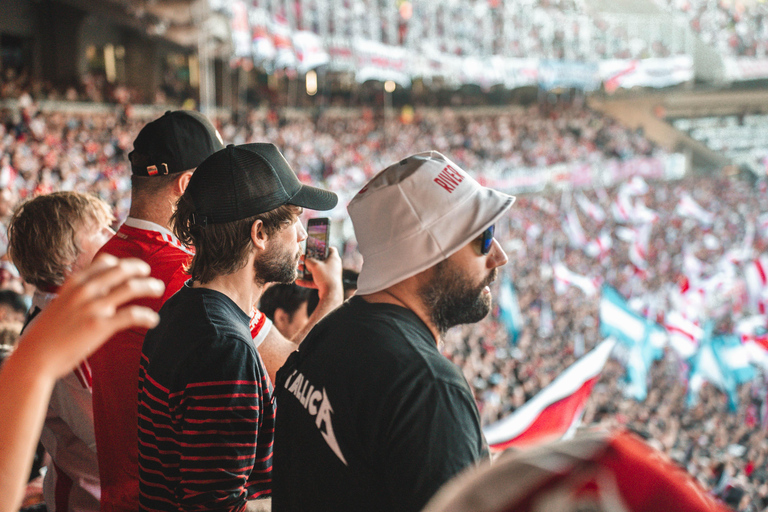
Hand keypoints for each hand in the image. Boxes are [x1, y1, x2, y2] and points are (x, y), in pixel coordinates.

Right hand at [15, 254, 163, 378]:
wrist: (35, 356)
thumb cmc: (46, 334)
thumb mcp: (60, 304)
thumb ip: (80, 295)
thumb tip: (98, 291)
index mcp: (74, 283)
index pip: (104, 262)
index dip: (122, 263)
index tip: (131, 267)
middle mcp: (86, 290)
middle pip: (122, 270)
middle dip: (140, 268)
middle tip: (148, 273)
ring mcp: (94, 307)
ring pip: (132, 287)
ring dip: (150, 286)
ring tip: (158, 289)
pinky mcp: (102, 325)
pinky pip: (133, 314)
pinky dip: (147, 316)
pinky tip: (153, 320)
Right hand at [296, 247, 342, 302]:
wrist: (330, 293)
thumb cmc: (325, 276)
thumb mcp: (315, 265)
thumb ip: (309, 260)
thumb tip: (305, 260)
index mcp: (334, 259)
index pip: (330, 249)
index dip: (323, 247)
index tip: (315, 247)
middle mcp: (333, 266)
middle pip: (320, 260)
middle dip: (310, 260)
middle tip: (302, 258)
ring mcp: (329, 275)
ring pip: (316, 271)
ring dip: (307, 270)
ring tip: (299, 268)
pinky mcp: (325, 284)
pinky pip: (314, 281)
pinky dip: (307, 281)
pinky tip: (298, 281)